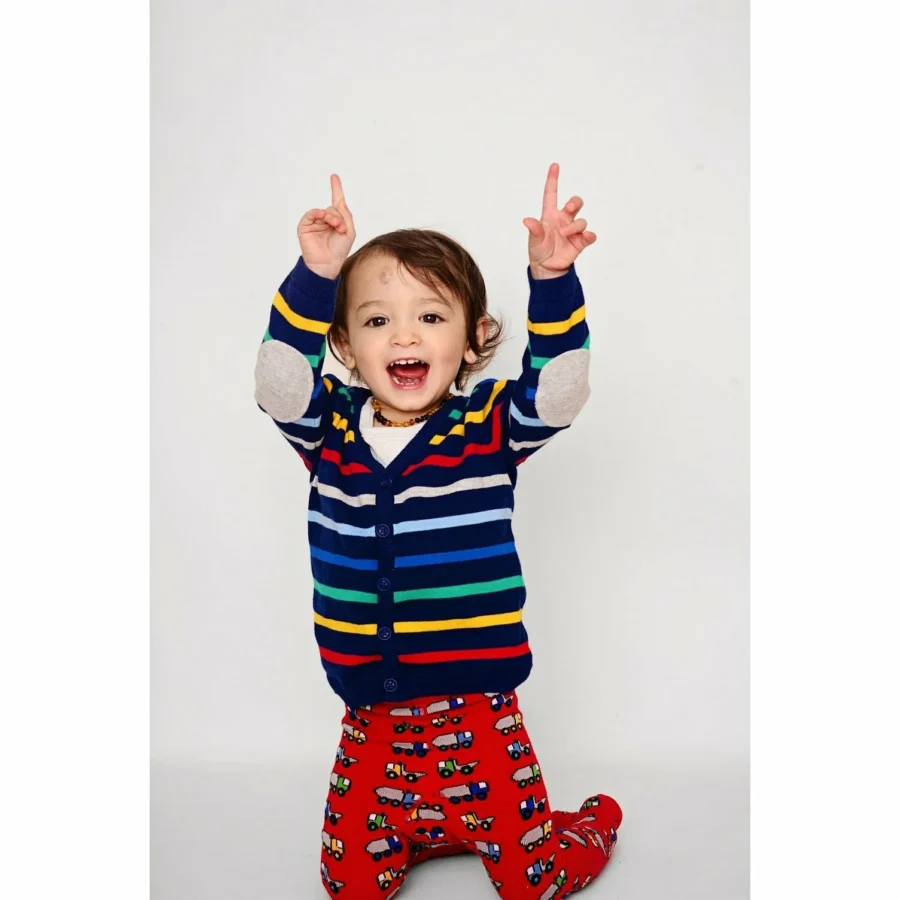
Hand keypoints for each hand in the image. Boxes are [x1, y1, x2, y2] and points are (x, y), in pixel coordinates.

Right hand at [297, 174, 356, 279]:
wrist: (328, 263)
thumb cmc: (339, 250)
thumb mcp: (349, 231)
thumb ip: (346, 215)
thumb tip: (337, 204)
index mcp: (336, 221)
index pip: (336, 202)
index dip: (336, 189)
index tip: (334, 176)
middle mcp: (325, 220)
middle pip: (333, 208)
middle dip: (339, 217)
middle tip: (342, 228)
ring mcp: (315, 223)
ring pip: (324, 211)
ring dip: (332, 218)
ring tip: (337, 228)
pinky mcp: (305, 226)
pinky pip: (312, 213)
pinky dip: (318, 213)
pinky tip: (323, 217)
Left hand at [523, 163, 596, 278]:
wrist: (547, 267)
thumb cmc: (539, 250)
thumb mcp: (534, 240)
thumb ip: (534, 229)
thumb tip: (527, 220)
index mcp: (550, 215)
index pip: (551, 194)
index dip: (553, 179)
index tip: (555, 165)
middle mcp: (563, 219)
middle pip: (575, 203)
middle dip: (575, 202)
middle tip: (569, 208)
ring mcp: (573, 230)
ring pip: (581, 220)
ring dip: (575, 226)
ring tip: (565, 234)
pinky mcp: (580, 242)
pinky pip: (590, 235)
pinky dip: (589, 235)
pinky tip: (584, 237)